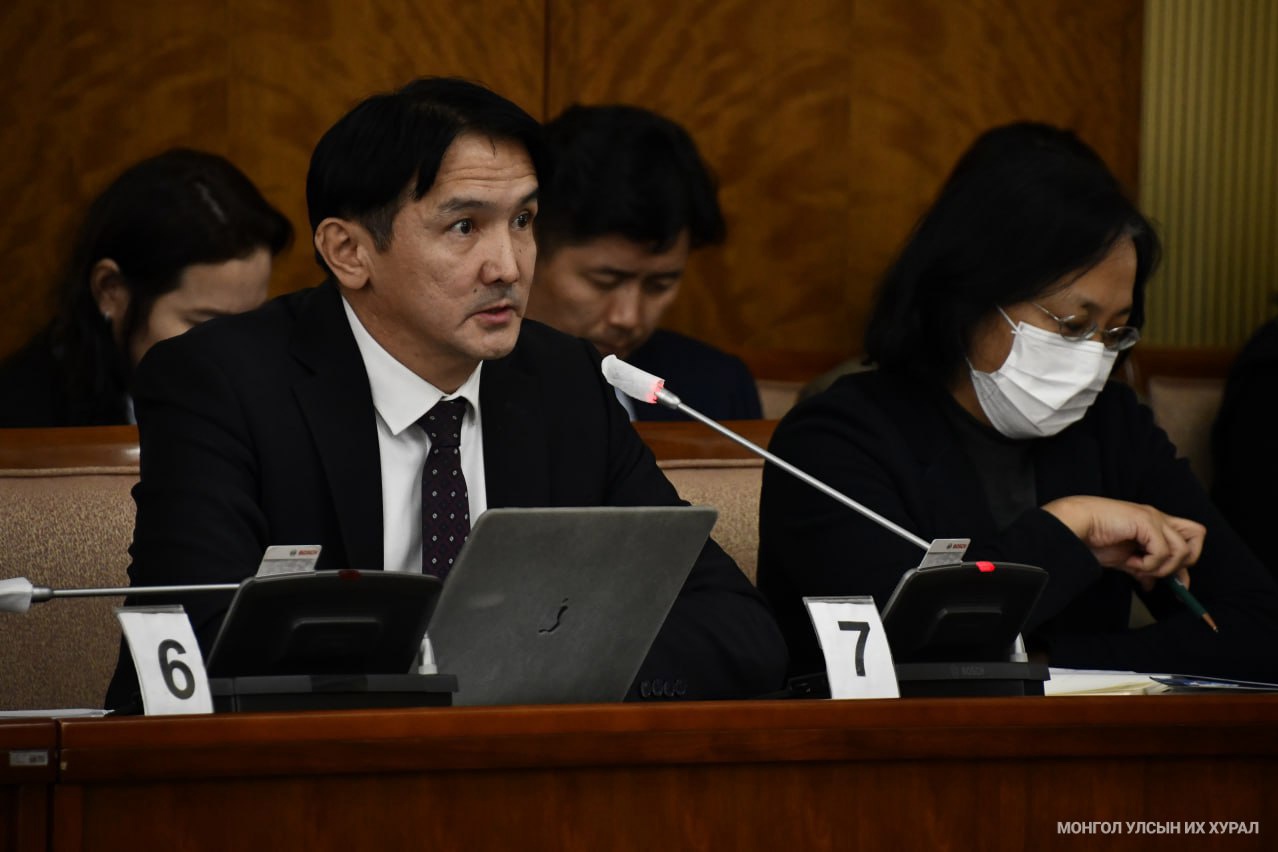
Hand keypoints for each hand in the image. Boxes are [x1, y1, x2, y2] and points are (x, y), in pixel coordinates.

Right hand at [1042, 495, 1203, 588]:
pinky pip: (1163, 551)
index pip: (1188, 542)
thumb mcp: (1124, 560)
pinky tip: (1130, 562)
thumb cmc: (1094, 538)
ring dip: (1161, 566)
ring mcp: (1154, 518)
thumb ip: (1142, 569)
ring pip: (1183, 549)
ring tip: (1137, 566)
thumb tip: (1153, 585)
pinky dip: (1148, 563)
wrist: (1074, 526)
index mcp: (1155, 524)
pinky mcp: (1146, 521)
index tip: (1179, 588)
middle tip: (1158, 571)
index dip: (1186, 568)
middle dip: (1182, 561)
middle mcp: (1159, 518)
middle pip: (1197, 536)